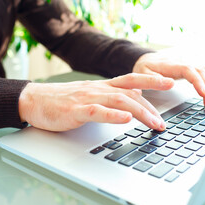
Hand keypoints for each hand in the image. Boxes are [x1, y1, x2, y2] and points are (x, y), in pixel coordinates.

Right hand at [19, 73, 173, 131]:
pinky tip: (125, 120)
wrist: (35, 100)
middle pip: (130, 93)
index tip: (169, 82)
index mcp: (103, 86)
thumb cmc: (64, 100)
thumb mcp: (92, 96)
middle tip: (163, 122)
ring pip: (118, 102)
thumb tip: (132, 105)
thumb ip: (111, 98)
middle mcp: (98, 89)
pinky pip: (97, 111)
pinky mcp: (75, 111)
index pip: (132, 81)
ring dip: (139, 113)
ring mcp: (87, 98)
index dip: (151, 81)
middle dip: (150, 107)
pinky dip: (112, 115)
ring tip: (154, 123)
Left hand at [133, 53, 204, 108]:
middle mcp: (183, 62)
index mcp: (172, 64)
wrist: (145, 60)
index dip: (199, 82)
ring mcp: (189, 64)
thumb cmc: (143, 69)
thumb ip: (154, 79)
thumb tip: (170, 83)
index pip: (190, 71)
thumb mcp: (142, 75)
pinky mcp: (192, 68)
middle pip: (202, 72)